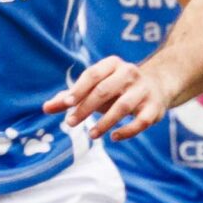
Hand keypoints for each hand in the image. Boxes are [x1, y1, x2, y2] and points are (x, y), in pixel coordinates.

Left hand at [46, 55, 174, 141]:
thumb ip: (69, 98)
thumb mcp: (94, 89)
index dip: (79, 89)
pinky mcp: (154, 107)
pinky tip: (113, 137)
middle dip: (86, 107)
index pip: (92, 75)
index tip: (66, 104)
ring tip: (91, 135)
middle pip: (105, 90)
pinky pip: (141, 121)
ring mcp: (143, 90)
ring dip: (105, 122)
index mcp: (112, 64)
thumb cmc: (116, 88)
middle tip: (70, 123)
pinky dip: (127, 131)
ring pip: (123, 107)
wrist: (157, 86)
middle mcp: (129, 73)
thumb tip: (45, 108)